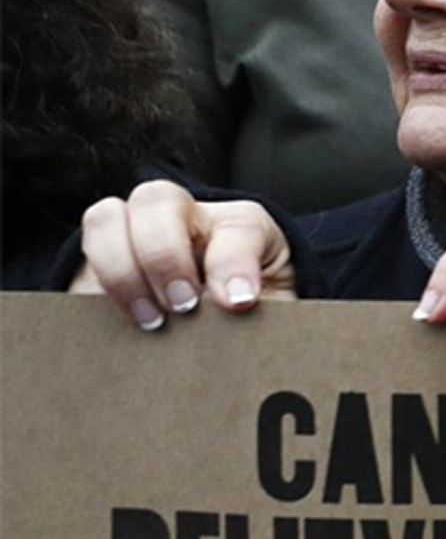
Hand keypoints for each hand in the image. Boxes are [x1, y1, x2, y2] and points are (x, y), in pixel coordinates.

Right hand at [72, 179, 295, 328]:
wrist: (221, 339)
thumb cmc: (251, 322)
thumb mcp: (272, 317)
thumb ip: (264, 314)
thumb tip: (242, 319)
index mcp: (238, 228)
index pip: (239, 226)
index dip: (234, 263)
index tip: (239, 303)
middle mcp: (183, 219)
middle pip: (158, 199)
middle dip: (165, 254)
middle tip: (183, 305)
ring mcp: (133, 236)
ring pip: (106, 218)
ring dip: (121, 269)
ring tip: (149, 320)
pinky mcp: (99, 267)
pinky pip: (80, 264)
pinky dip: (93, 291)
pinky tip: (119, 323)